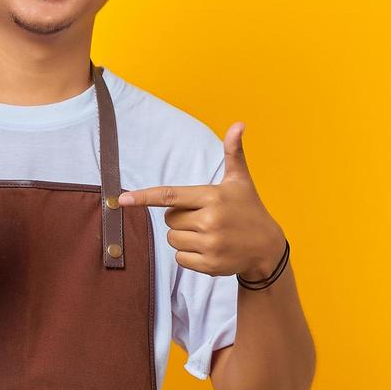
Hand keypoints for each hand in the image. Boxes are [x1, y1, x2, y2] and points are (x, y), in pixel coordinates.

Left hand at [117, 122, 285, 280]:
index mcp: (213, 197)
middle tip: (205, 217)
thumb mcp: (241, 180)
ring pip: (173, 240)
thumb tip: (238, 124)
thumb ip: (233, 152)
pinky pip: (180, 259)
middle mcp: (210, 221)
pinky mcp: (210, 266)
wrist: (268, 247)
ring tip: (208, 233)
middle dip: (181, 218)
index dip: (145, 197)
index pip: (170, 196)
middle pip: (169, 220)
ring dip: (183, 237)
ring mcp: (210, 245)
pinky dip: (189, 255)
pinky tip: (209, 249)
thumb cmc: (249, 208)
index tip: (123, 199)